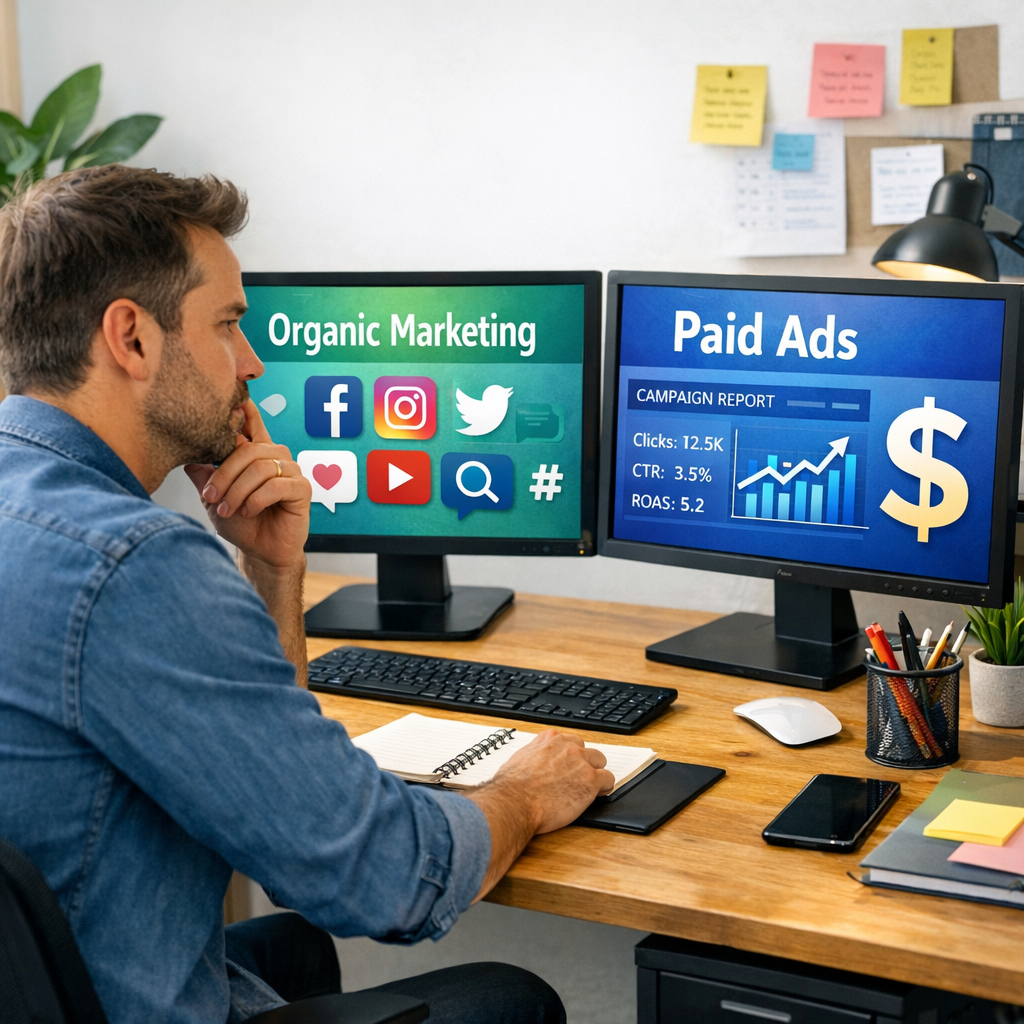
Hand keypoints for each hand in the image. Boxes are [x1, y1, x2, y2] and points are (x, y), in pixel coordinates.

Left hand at [184, 399, 310, 569]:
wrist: (260, 552)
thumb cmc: (241, 524)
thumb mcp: (214, 498)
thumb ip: (203, 476)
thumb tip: (187, 457)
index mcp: (257, 454)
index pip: (252, 424)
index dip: (246, 410)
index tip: (235, 398)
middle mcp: (276, 457)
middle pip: (248, 449)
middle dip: (224, 474)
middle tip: (210, 496)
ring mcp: (291, 471)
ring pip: (260, 468)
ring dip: (238, 490)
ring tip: (227, 509)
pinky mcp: (302, 489)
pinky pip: (276, 485)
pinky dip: (256, 499)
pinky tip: (249, 511)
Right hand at [488, 730, 613, 833]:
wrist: (515, 802)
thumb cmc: (512, 787)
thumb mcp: (519, 759)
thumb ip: (534, 754)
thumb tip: (534, 761)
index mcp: (550, 739)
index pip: (571, 742)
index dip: (572, 757)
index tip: (570, 767)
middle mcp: (567, 746)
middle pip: (588, 751)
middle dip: (585, 764)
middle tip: (578, 780)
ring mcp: (581, 762)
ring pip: (600, 762)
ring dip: (596, 774)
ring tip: (589, 788)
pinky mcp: (590, 779)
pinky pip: (608, 779)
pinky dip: (605, 787)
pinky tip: (598, 794)